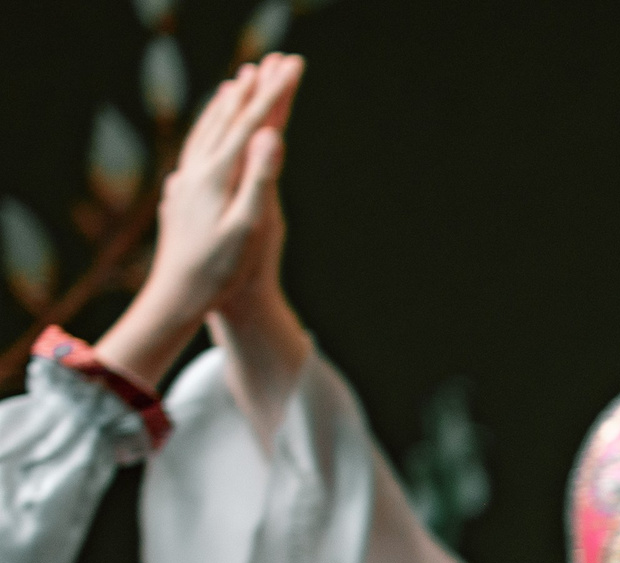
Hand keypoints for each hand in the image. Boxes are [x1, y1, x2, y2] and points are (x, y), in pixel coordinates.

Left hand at [93, 54, 301, 389]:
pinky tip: (208, 130)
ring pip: (207, 129)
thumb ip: (260, 179)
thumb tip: (271, 136)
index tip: (293, 66)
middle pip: (228, 118)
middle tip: (273, 62)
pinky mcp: (182, 193)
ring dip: (225, 104)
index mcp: (219, 175)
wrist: (177, 295)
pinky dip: (207, 129)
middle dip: (254, 88)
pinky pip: (196, 148)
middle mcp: (198, 169)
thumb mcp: (249, 228)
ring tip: (238, 83)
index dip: (275, 92)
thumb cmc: (220, 270)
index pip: (253, 122)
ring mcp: (187, 180)